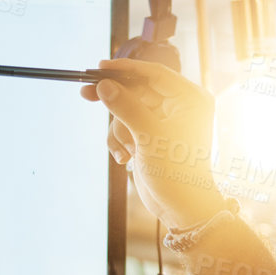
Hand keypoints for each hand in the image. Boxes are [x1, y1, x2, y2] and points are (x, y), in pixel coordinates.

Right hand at [79, 58, 226, 229]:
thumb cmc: (175, 171)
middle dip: (115, 101)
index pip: (154, 73)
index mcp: (189, 98)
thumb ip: (126, 107)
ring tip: (127, 150)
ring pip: (127, 110)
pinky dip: (121, 140)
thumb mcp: (149, 135)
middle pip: (136, 90)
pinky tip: (125, 158)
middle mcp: (179, 106)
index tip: (100, 66)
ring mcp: (164, 121)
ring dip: (119, 130)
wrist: (180, 207)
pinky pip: (127, 126)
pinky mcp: (151, 136)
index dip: (125, 69)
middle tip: (85, 93)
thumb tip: (104, 85)